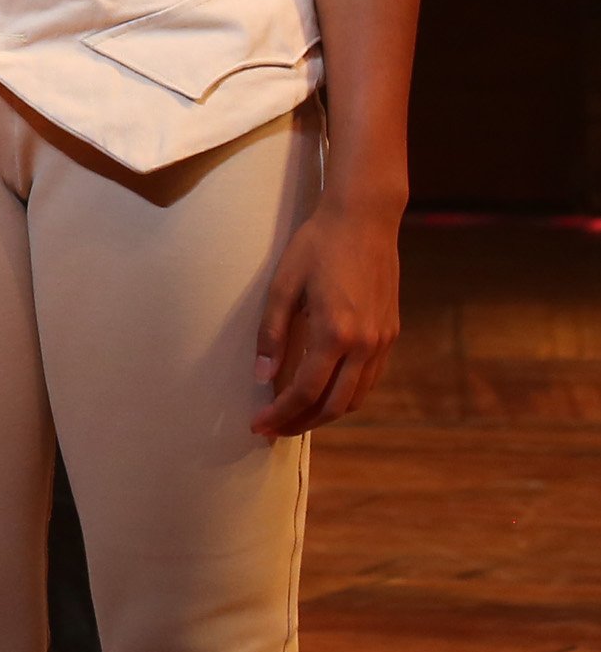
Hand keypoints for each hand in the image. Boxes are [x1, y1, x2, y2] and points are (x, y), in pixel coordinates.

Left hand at [252, 197, 399, 435]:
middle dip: (302, 423)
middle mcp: (365, 344)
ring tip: (296, 416)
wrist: (365, 220)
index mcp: (335, 333)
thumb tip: (263, 376)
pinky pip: (370, 379)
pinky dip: (346, 394)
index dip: (281, 414)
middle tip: (274, 430)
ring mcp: (383, 341)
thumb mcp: (283, 284)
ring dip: (326, 413)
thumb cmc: (317, 246)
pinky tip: (325, 391)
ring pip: (357, 397)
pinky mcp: (391, 334)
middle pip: (335, 406)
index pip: (306, 392)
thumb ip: (271, 333)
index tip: (259, 425)